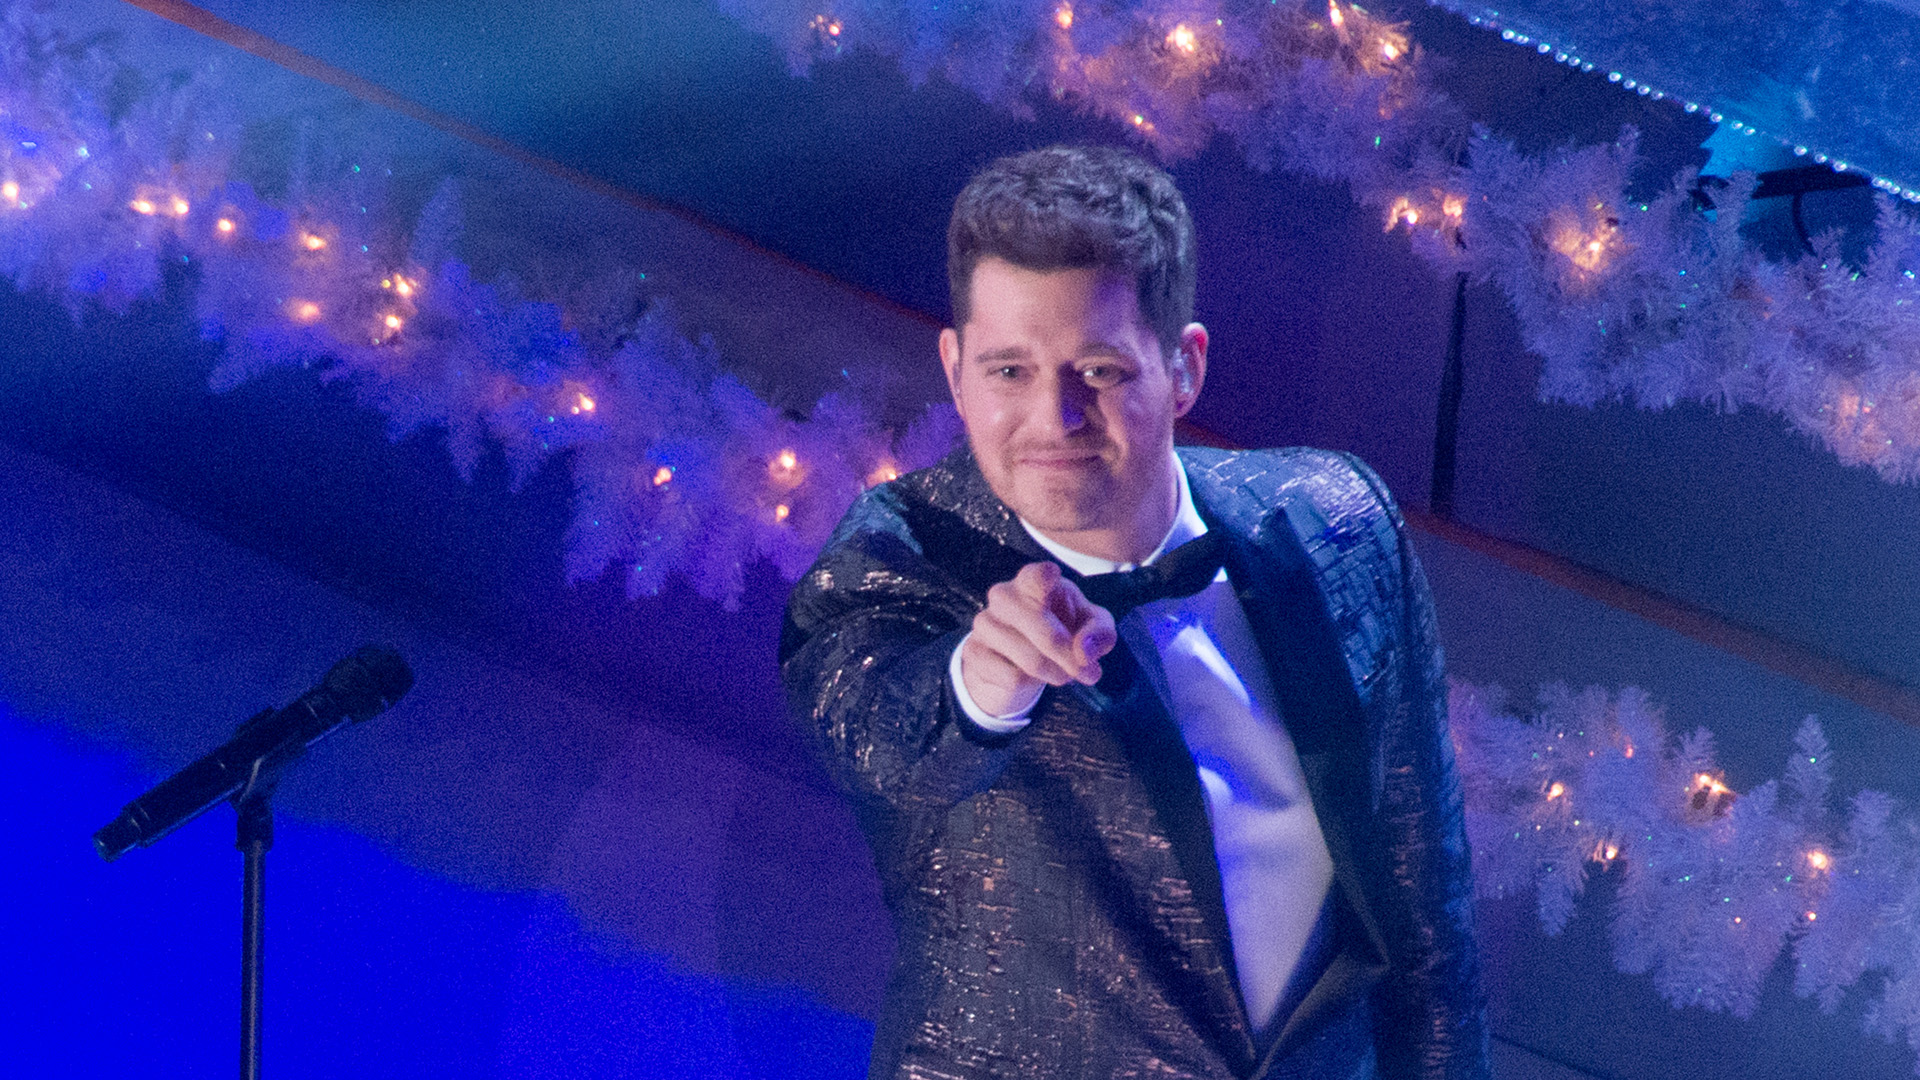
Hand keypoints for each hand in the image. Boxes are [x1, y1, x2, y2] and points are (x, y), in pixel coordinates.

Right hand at [960, 561, 1117, 716]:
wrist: (1014, 658)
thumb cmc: (1061, 630)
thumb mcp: (1090, 627)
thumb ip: (1099, 632)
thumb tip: (1084, 652)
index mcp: (1034, 581)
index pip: (1036, 575)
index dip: (1045, 577)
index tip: (1052, 577)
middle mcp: (1004, 595)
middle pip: (1044, 631)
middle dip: (1070, 658)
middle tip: (1089, 674)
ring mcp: (984, 623)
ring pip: (1030, 659)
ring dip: (1055, 674)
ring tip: (1061, 673)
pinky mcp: (973, 652)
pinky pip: (1013, 678)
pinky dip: (1031, 685)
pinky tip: (1030, 676)